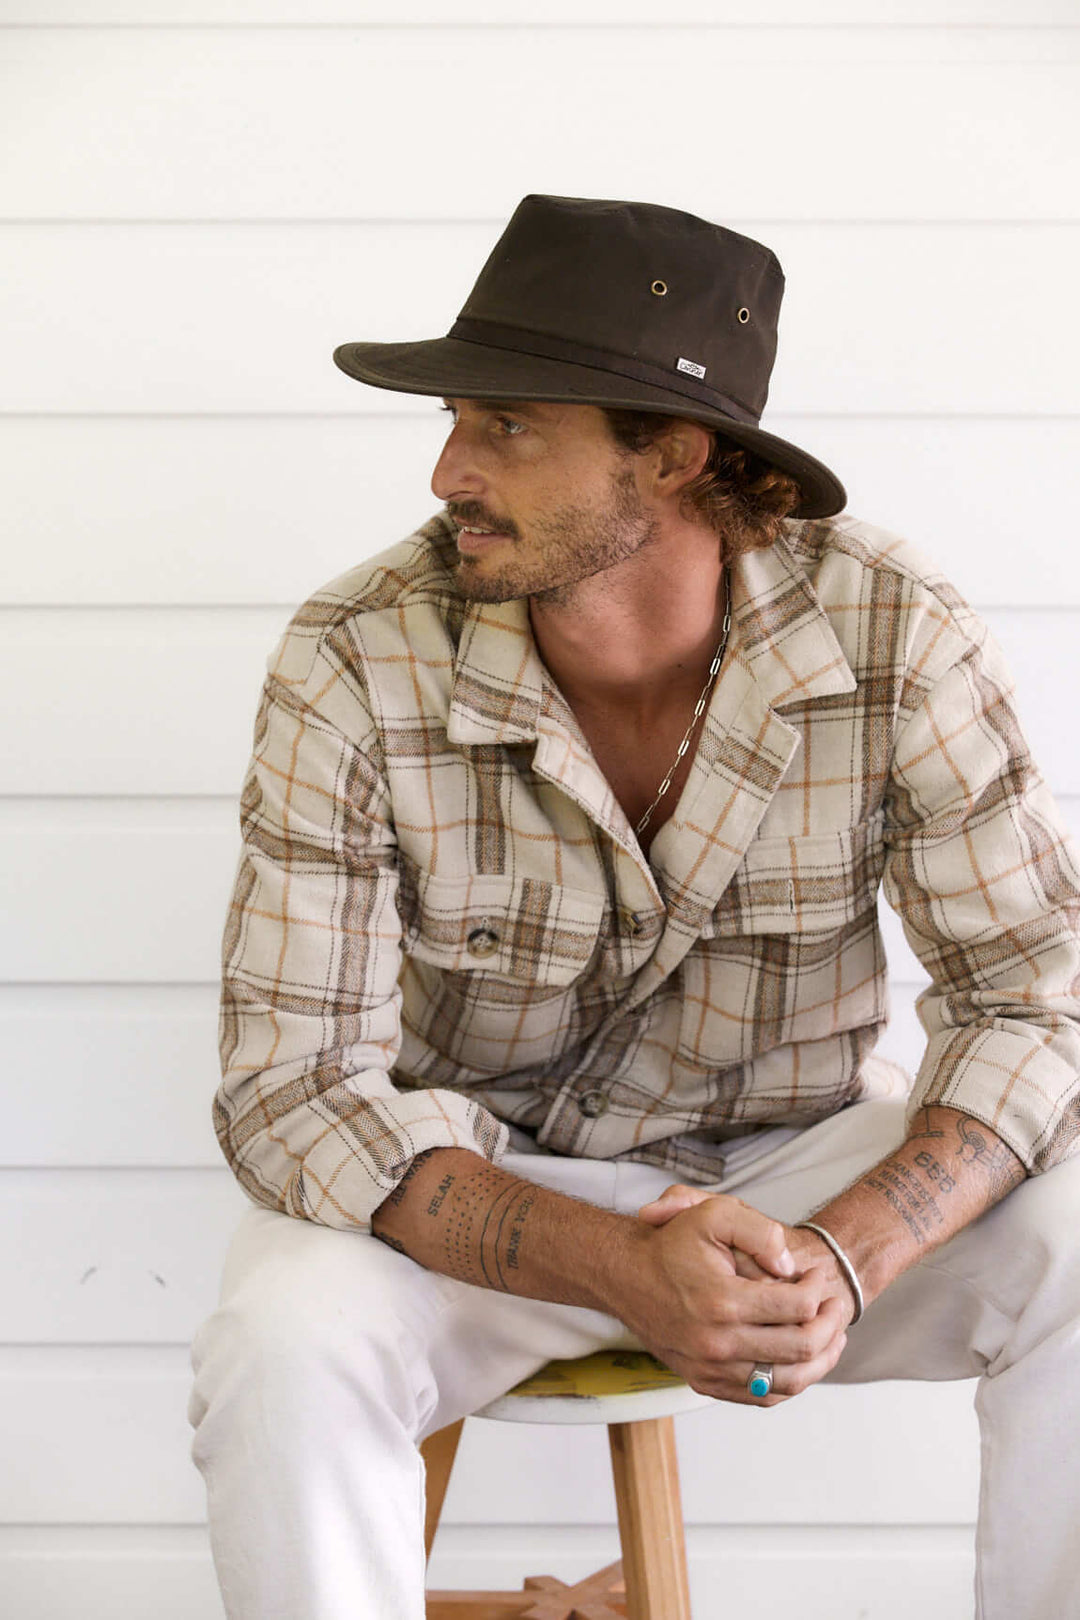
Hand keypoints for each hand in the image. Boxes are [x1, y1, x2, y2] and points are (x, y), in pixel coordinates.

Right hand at [625, 1184, 849, 1405]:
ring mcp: (711, 1370)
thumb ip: (759, 1232)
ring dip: (820, 1360)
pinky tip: (801, 1359)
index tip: (817, 1276)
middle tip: (833, 1305)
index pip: (798, 1307)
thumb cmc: (672, 1244)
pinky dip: (791, 1382)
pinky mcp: (705, 1383)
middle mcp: (717, 1344)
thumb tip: (791, 1268)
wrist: (626, 1275)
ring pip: (788, 1383)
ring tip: (830, 1336)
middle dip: (829, 1325)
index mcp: (723, 1301)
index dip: (818, 1289)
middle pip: (801, 1349)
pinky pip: (762, 1397)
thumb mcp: (713, 1214)